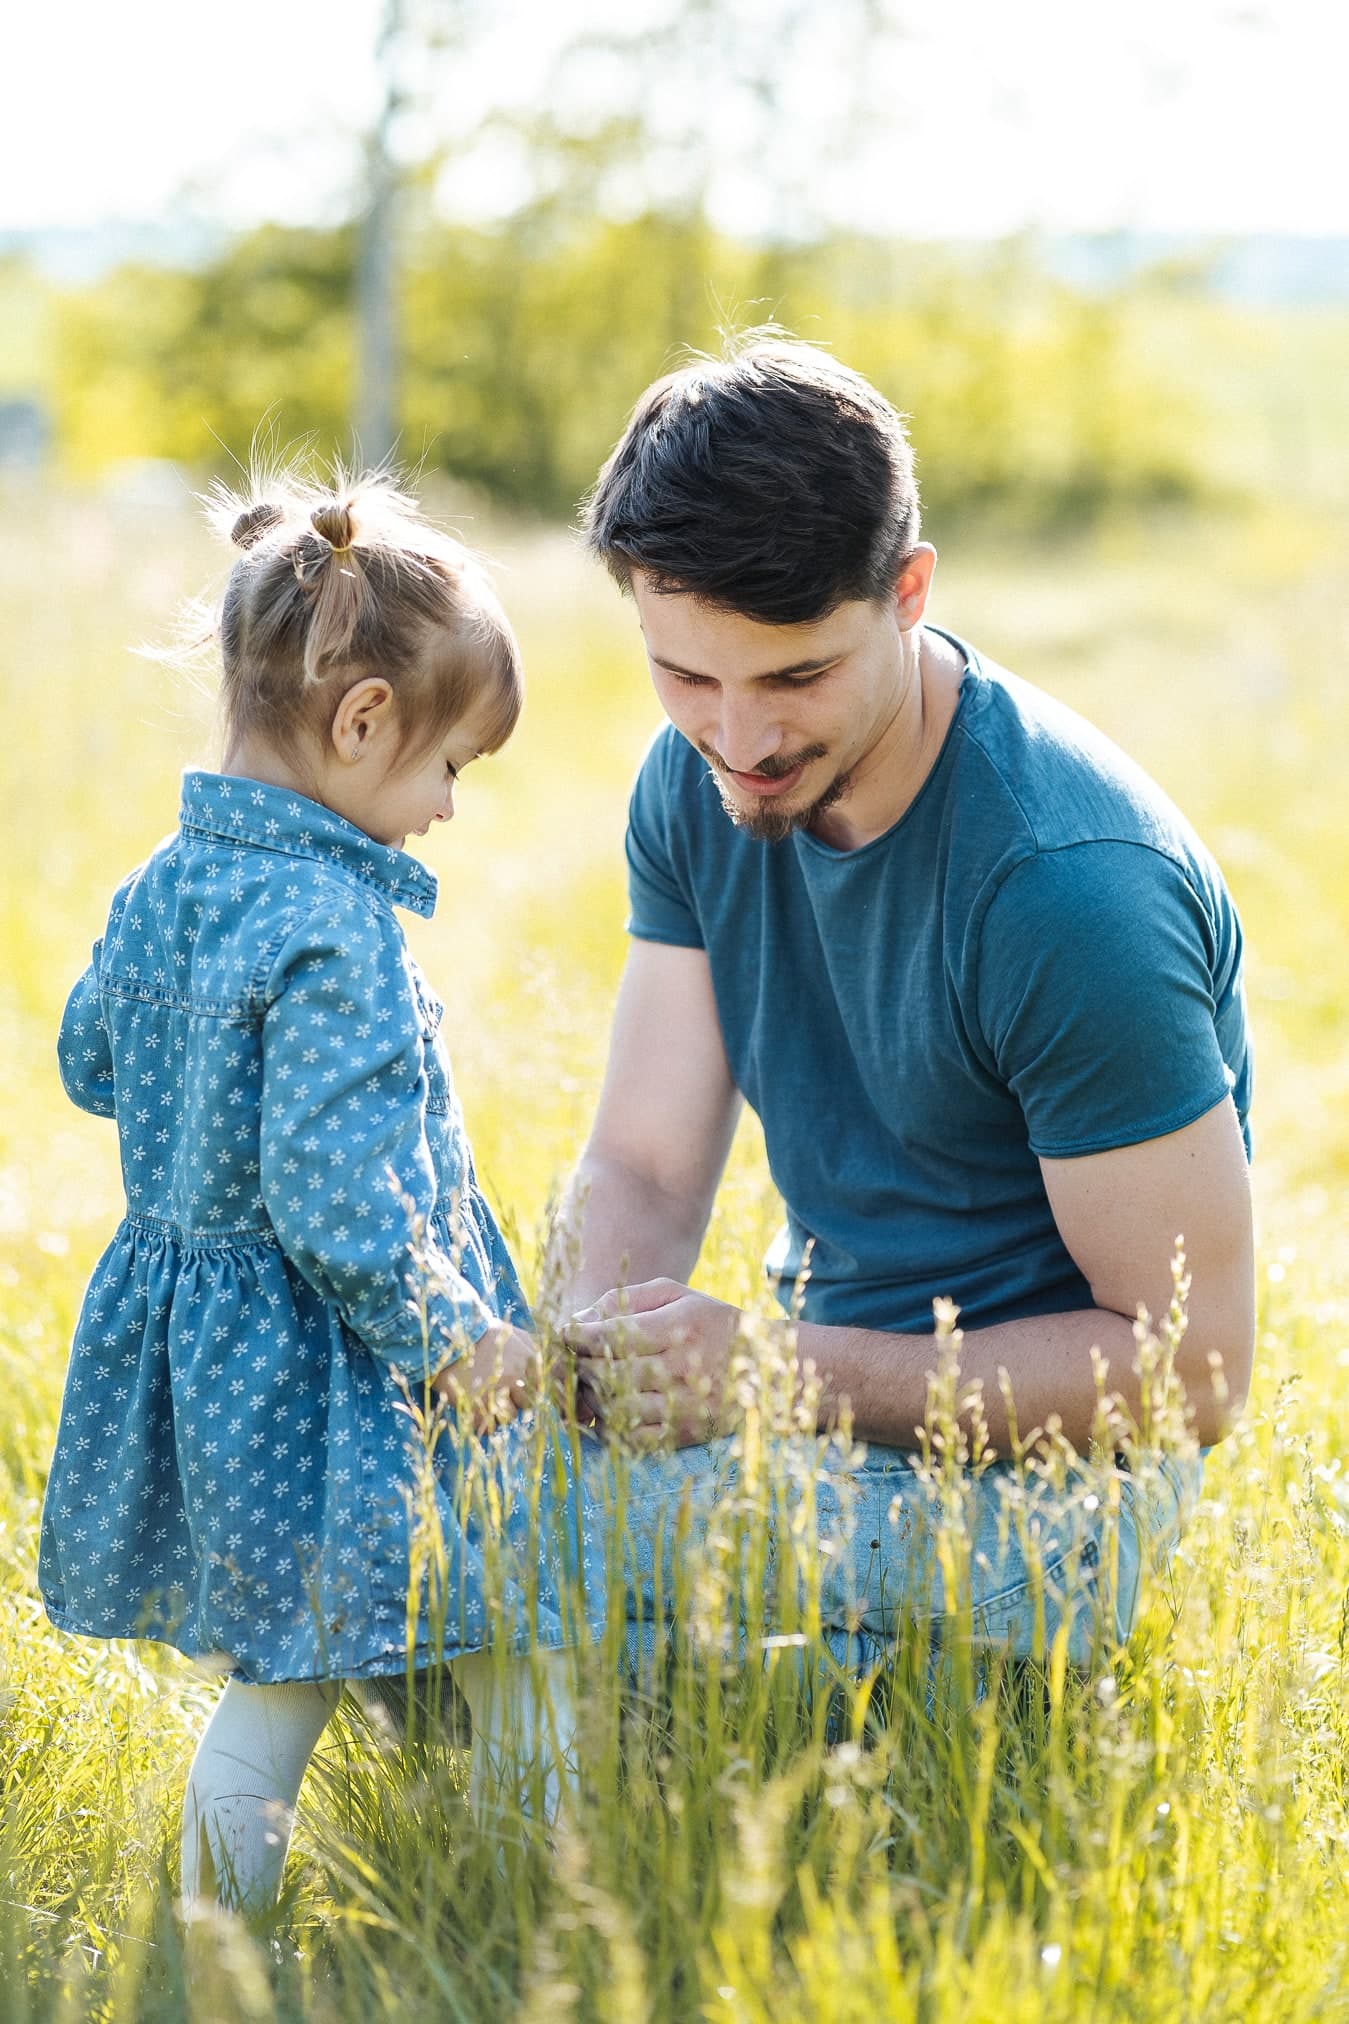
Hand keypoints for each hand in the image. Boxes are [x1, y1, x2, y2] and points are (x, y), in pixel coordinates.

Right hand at [433, 1322, 539, 1434]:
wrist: (444, 1339)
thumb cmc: (478, 1335)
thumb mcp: (509, 1331)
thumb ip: (529, 1346)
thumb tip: (540, 1370)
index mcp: (527, 1357)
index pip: (538, 1387)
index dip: (525, 1391)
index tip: (513, 1391)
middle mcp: (515, 1375)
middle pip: (526, 1405)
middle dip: (513, 1402)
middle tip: (495, 1395)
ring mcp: (496, 1391)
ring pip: (508, 1417)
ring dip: (497, 1414)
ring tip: (483, 1402)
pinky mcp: (476, 1406)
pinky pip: (487, 1427)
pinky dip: (480, 1423)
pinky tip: (472, 1410)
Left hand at [566, 1279, 741, 1448]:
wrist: (767, 1369)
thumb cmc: (712, 1323)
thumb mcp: (677, 1296)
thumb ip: (627, 1300)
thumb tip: (580, 1319)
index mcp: (679, 1328)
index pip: (612, 1336)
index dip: (579, 1335)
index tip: (567, 1333)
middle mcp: (681, 1369)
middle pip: (609, 1373)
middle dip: (582, 1364)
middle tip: (577, 1357)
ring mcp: (684, 1406)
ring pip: (616, 1408)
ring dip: (592, 1396)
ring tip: (592, 1382)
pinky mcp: (684, 1435)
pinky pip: (632, 1439)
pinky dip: (610, 1427)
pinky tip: (609, 1410)